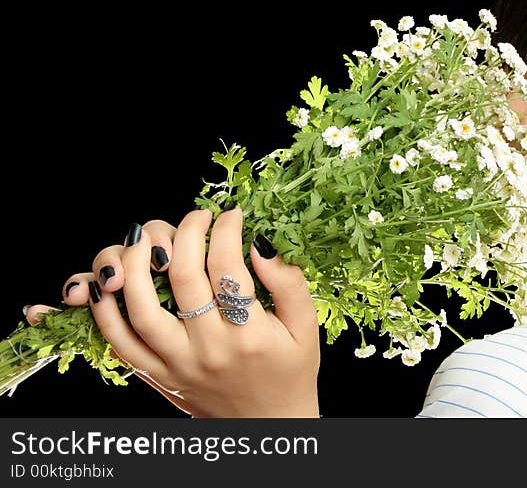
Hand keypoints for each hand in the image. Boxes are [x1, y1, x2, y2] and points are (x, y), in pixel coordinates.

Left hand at [25, 207, 320, 416]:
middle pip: (183, 276)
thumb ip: (289, 282)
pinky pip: (120, 342)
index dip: (225, 229)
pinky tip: (110, 282)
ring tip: (146, 237)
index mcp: (249, 334)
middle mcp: (209, 348)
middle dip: (186, 232)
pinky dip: (106, 311)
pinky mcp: (158, 376)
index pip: (227, 265)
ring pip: (141, 308)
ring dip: (135, 264)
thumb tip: (259, 241)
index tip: (230, 214)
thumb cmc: (291, 372)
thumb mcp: (306, 327)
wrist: (269, 427)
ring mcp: (177, 364)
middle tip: (196, 216)